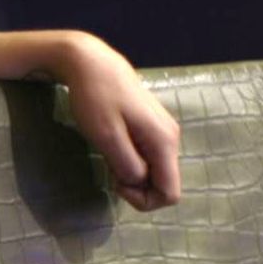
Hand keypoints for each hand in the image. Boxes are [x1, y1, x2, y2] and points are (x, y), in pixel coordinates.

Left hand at [56, 34, 180, 210]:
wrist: (91, 63)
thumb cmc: (96, 97)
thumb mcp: (106, 136)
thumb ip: (127, 165)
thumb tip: (140, 181)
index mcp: (164, 142)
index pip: (171, 194)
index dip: (144, 200)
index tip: (116, 183)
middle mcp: (170, 138)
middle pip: (164, 183)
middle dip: (137, 187)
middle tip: (109, 168)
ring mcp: (163, 131)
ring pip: (155, 170)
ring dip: (132, 173)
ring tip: (109, 152)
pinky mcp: (151, 126)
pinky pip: (148, 156)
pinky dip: (130, 160)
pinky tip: (113, 145)